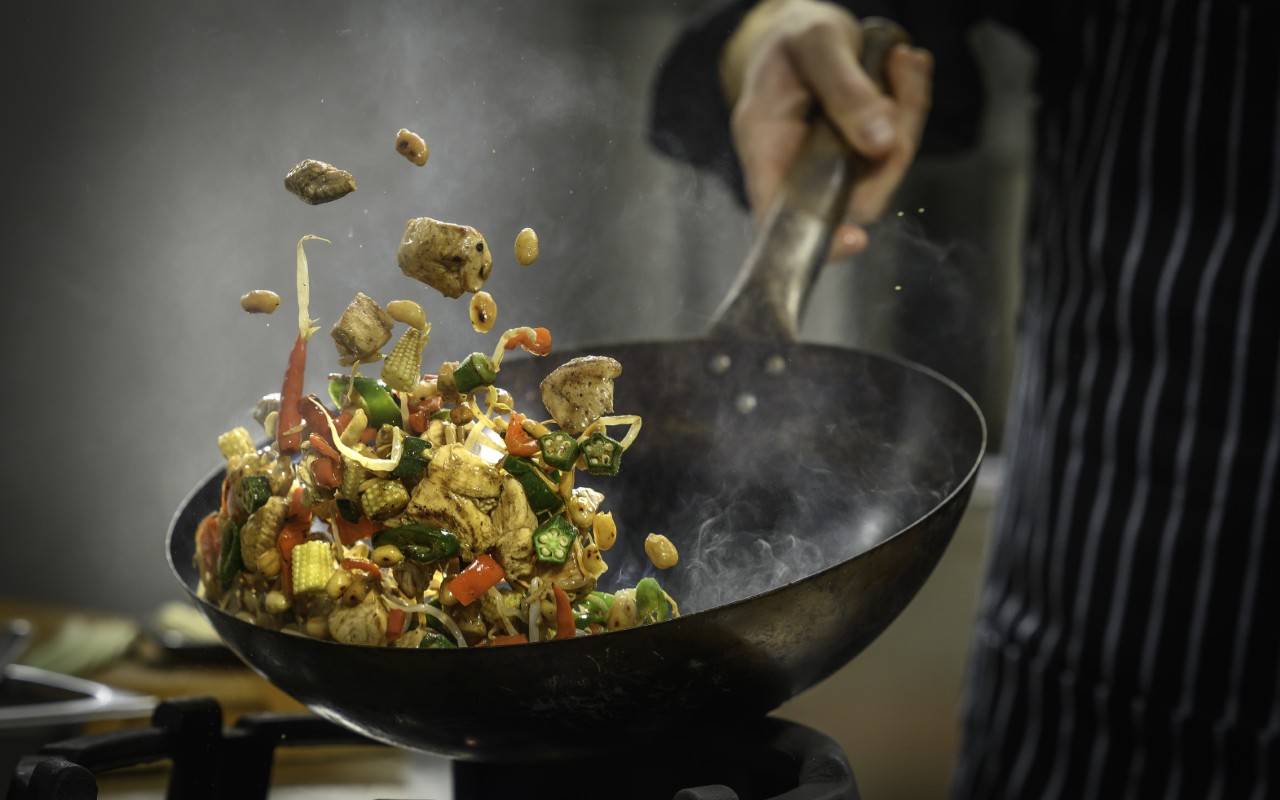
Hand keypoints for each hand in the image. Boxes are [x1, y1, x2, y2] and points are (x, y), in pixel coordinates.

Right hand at [720, 0, 932, 256]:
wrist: (801, 29)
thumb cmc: (793, 37)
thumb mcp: (814, 44)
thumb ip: (844, 90)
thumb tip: (880, 144)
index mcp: (764, 145)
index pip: (779, 215)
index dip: (813, 236)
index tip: (854, 240)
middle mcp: (797, 166)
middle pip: (852, 195)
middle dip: (892, 148)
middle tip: (901, 77)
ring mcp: (832, 164)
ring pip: (883, 171)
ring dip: (908, 115)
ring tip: (904, 61)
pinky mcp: (859, 153)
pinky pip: (896, 147)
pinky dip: (910, 105)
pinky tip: (905, 65)